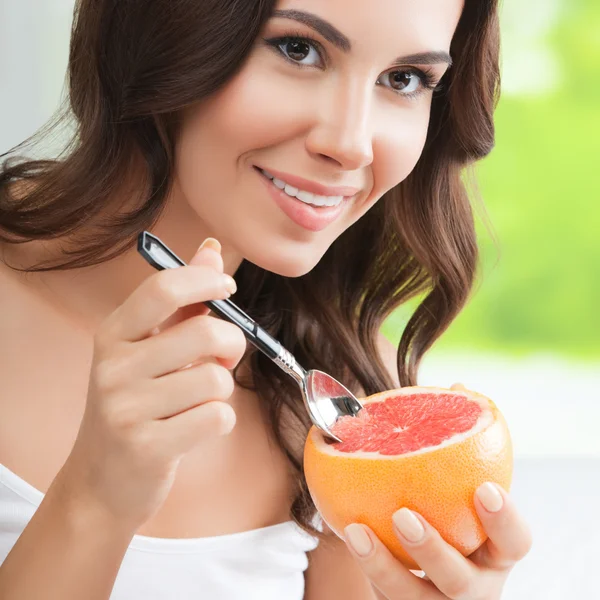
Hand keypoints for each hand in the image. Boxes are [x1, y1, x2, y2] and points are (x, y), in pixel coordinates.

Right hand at [56, 238, 245, 531]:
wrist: (102, 482)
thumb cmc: (136, 405)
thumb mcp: (147, 349)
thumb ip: (182, 300)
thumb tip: (212, 249)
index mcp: (113, 334)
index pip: (164, 288)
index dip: (206, 280)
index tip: (228, 288)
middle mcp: (113, 367)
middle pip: (204, 333)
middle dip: (231, 344)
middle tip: (223, 358)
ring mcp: (126, 409)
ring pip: (217, 380)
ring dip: (222, 390)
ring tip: (198, 399)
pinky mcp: (147, 447)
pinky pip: (218, 418)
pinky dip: (220, 421)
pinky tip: (194, 426)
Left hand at [343, 384, 531, 599]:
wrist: (429, 570)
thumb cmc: (453, 516)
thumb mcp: (461, 487)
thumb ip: (458, 440)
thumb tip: (456, 386)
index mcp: (494, 551)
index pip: (514, 543)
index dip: (505, 521)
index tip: (485, 488)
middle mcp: (473, 584)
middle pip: (463, 582)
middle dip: (435, 550)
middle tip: (404, 514)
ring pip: (413, 598)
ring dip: (383, 565)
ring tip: (357, 530)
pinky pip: (382, 591)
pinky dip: (365, 562)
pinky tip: (346, 529)